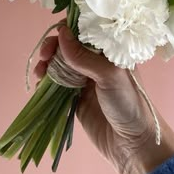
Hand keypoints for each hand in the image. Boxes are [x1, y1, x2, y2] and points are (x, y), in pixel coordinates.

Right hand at [34, 25, 173, 173]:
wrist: (132, 143)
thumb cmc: (128, 103)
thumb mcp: (108, 75)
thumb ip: (83, 56)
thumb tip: (62, 33)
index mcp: (111, 51)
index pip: (86, 31)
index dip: (69, 29)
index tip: (56, 34)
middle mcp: (98, 62)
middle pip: (69, 47)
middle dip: (54, 48)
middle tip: (44, 56)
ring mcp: (86, 80)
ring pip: (61, 65)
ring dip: (47, 64)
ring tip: (40, 72)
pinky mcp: (76, 98)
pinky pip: (58, 85)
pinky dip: (47, 82)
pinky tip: (40, 84)